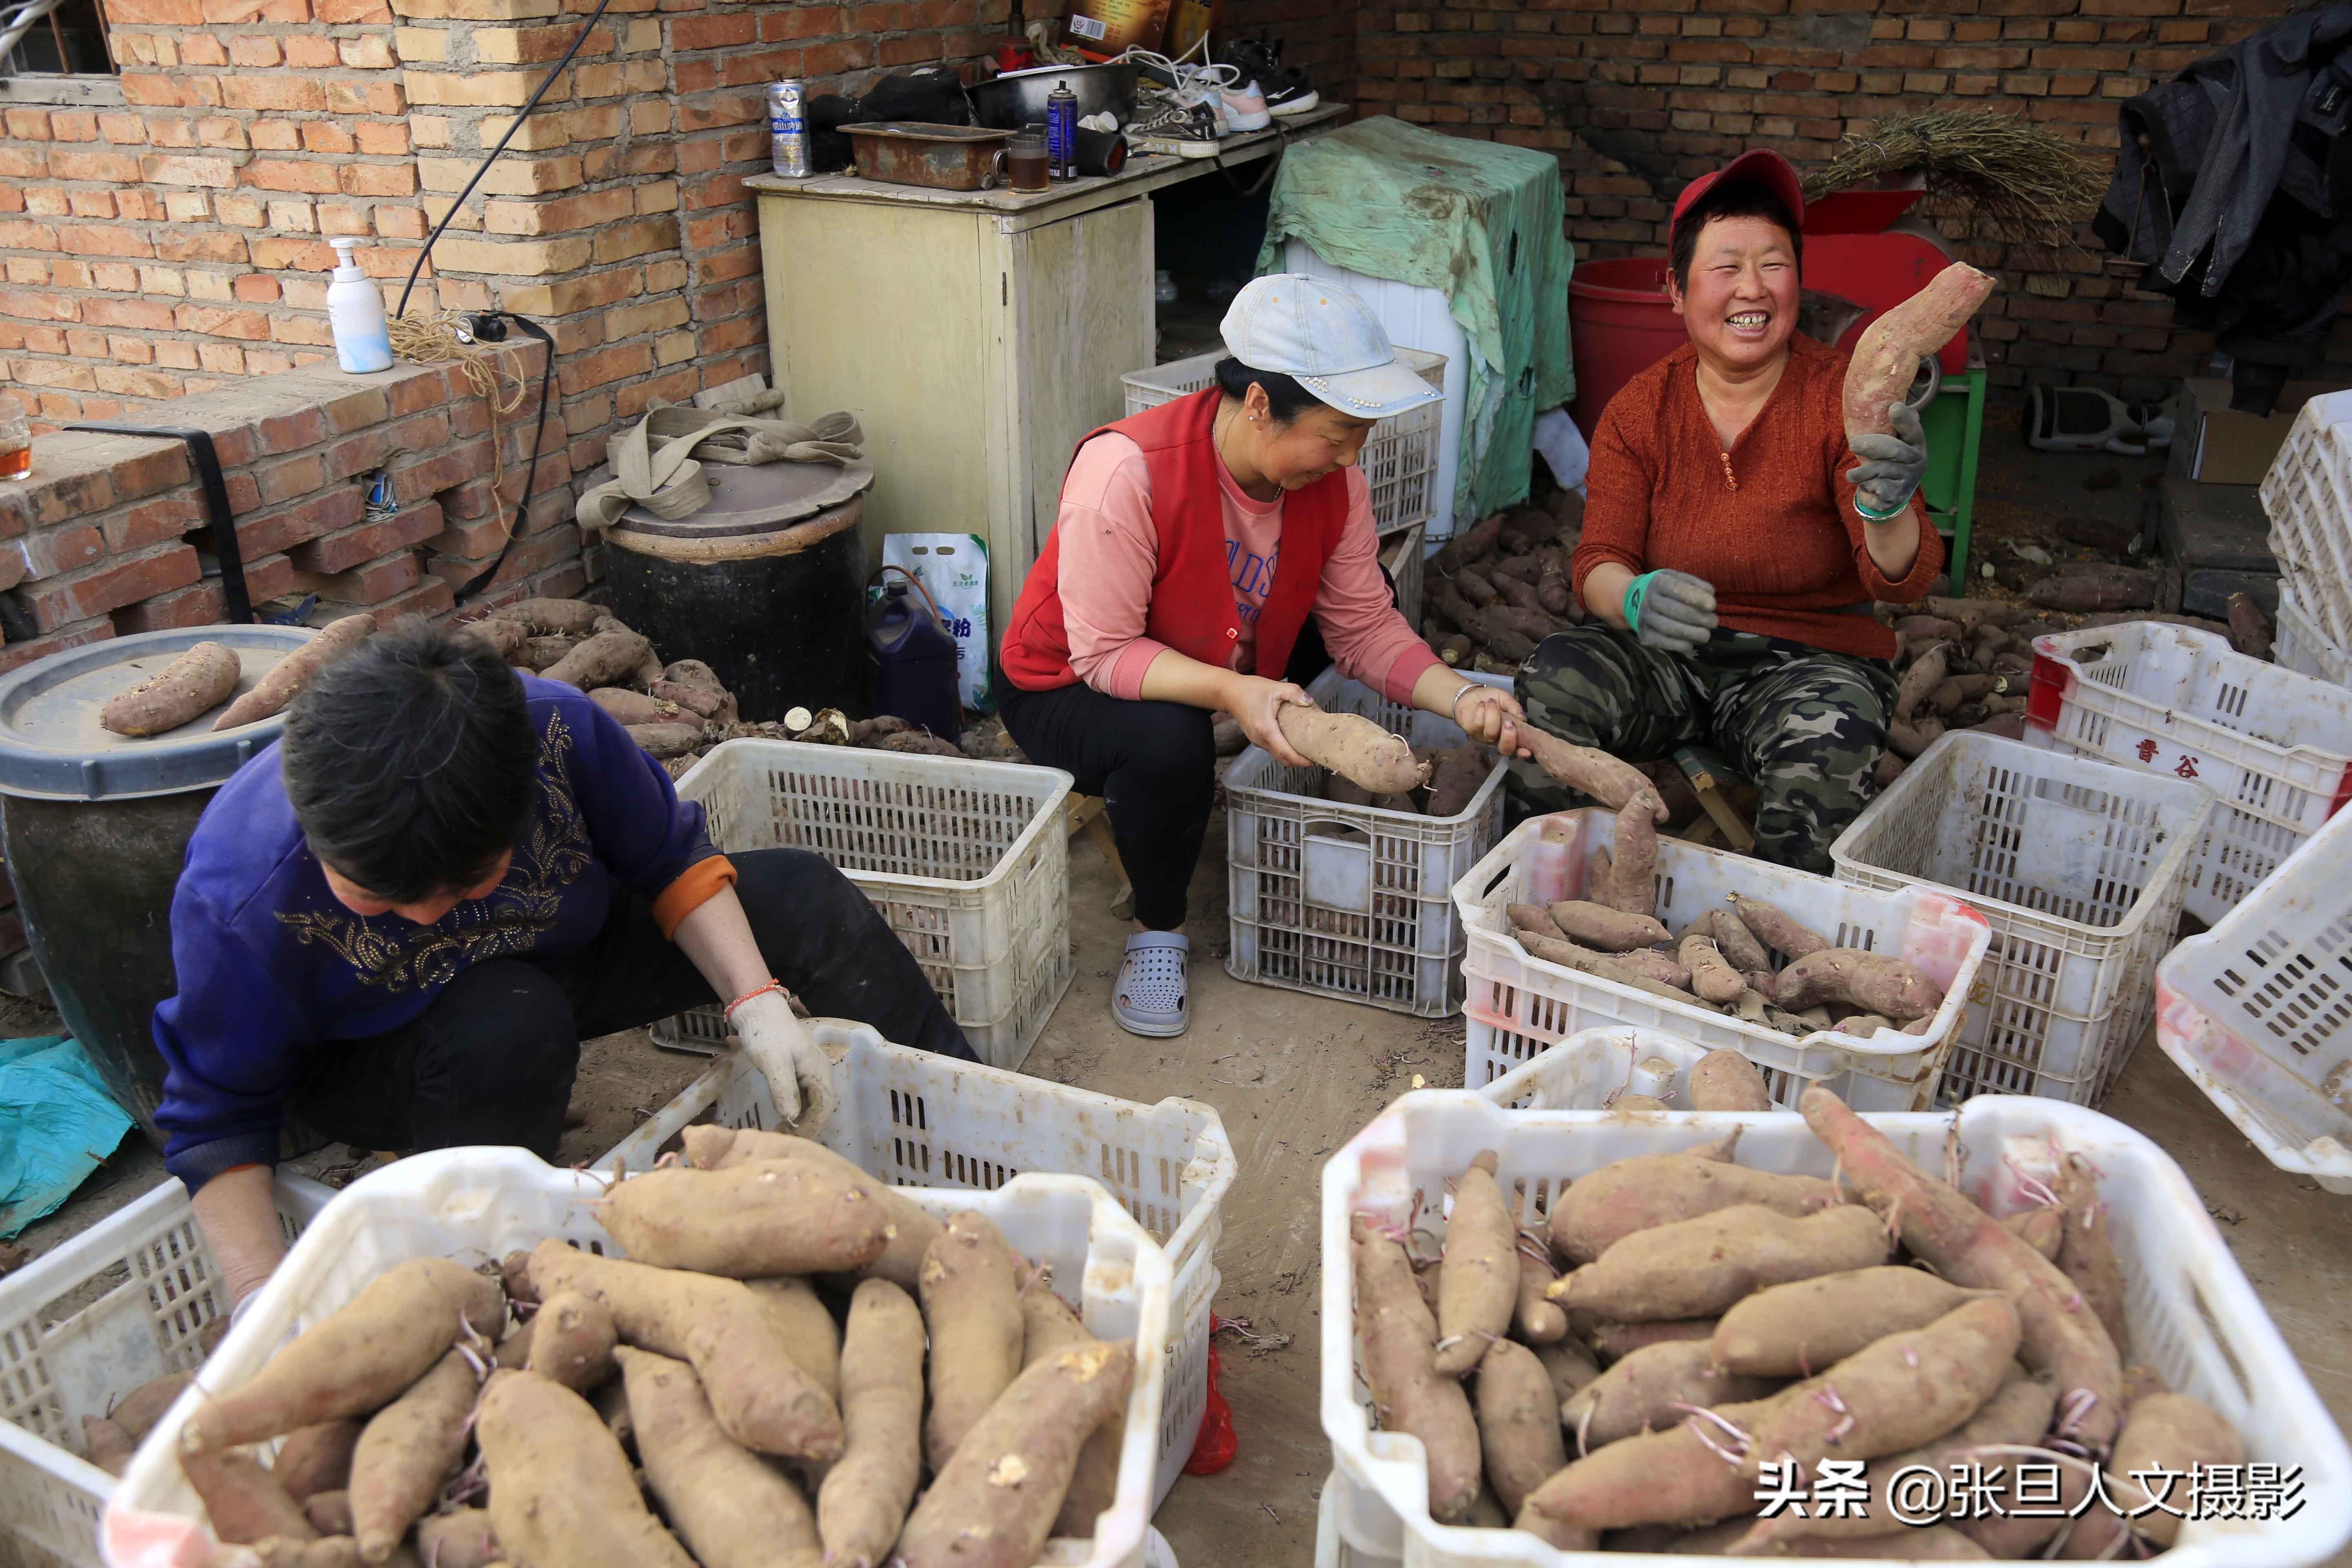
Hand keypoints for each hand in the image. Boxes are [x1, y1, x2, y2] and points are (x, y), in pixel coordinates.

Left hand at [729, 987, 838, 1135]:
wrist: (758, 1010)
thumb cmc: (767, 1034)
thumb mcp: (774, 1063)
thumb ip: (784, 1090)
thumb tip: (792, 1120)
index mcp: (818, 1070)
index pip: (823, 1106)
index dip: (811, 1126)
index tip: (795, 1141)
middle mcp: (819, 1072)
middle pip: (820, 1107)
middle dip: (806, 1126)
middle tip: (785, 1141)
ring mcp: (809, 1072)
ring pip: (811, 1103)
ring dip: (800, 1119)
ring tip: (783, 1134)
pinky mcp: (797, 1071)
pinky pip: (802, 1096)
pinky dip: (794, 1109)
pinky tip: (783, 1117)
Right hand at [1229, 675, 1315, 767]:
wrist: (1229, 693)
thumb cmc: (1250, 689)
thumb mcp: (1275, 687)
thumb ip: (1294, 693)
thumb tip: (1309, 701)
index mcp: (1266, 730)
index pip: (1286, 753)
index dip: (1301, 760)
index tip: (1314, 761)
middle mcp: (1260, 740)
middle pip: (1283, 759)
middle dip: (1299, 762)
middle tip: (1315, 756)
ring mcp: (1257, 741)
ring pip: (1277, 756)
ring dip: (1292, 757)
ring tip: (1307, 750)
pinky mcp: (1256, 739)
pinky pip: (1273, 750)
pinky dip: (1284, 751)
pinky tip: (1294, 742)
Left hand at [1453, 684, 1532, 757]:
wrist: (1470, 694)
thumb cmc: (1490, 698)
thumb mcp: (1505, 699)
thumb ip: (1514, 707)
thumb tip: (1522, 718)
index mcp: (1510, 733)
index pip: (1518, 748)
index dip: (1523, 752)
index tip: (1526, 751)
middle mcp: (1498, 739)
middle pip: (1505, 749)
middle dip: (1508, 738)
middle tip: (1509, 723)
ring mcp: (1484, 737)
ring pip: (1491, 733)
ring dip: (1492, 714)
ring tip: (1491, 702)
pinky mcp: (1472, 731)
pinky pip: (1478, 724)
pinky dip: (1481, 711)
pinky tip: (1481, 704)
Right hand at [1626, 569, 1716, 655]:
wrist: (1634, 598)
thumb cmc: (1663, 588)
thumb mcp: (1675, 577)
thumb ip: (1694, 584)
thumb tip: (1710, 594)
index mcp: (1658, 582)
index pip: (1675, 588)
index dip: (1694, 597)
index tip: (1712, 605)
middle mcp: (1649, 599)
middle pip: (1672, 609)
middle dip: (1697, 617)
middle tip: (1713, 622)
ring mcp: (1645, 617)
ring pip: (1667, 627)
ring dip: (1689, 633)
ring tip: (1706, 635)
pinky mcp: (1644, 634)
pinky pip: (1660, 641)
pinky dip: (1676, 645)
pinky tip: (1690, 645)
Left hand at [1848, 401, 1927, 516]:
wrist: (1891, 494)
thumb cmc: (1890, 461)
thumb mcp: (1895, 442)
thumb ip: (1893, 427)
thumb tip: (1893, 403)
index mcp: (1916, 443)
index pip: (1913, 430)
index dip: (1904, 420)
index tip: (1893, 408)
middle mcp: (1917, 461)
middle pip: (1893, 450)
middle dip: (1871, 446)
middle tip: (1852, 444)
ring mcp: (1908, 479)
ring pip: (1879, 470)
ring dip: (1860, 472)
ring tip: (1852, 475)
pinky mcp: (1896, 496)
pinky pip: (1875, 488)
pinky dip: (1865, 488)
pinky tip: (1866, 487)